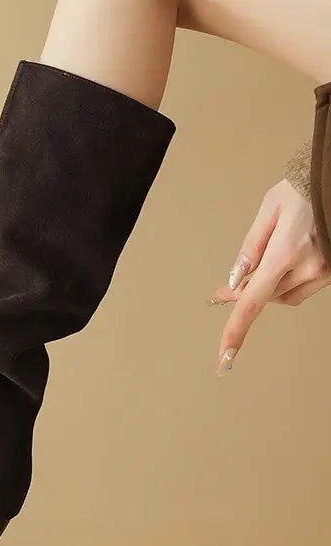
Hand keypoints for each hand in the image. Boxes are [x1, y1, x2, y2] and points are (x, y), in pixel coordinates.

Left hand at [206, 178, 330, 375]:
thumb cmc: (300, 189)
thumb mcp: (268, 211)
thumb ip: (249, 249)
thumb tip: (235, 282)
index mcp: (285, 252)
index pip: (253, 301)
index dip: (235, 330)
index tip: (224, 355)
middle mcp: (308, 267)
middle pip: (266, 298)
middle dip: (247, 292)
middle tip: (226, 286)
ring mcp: (324, 272)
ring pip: (284, 296)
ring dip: (269, 286)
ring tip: (271, 254)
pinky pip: (300, 288)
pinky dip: (286, 281)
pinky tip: (288, 259)